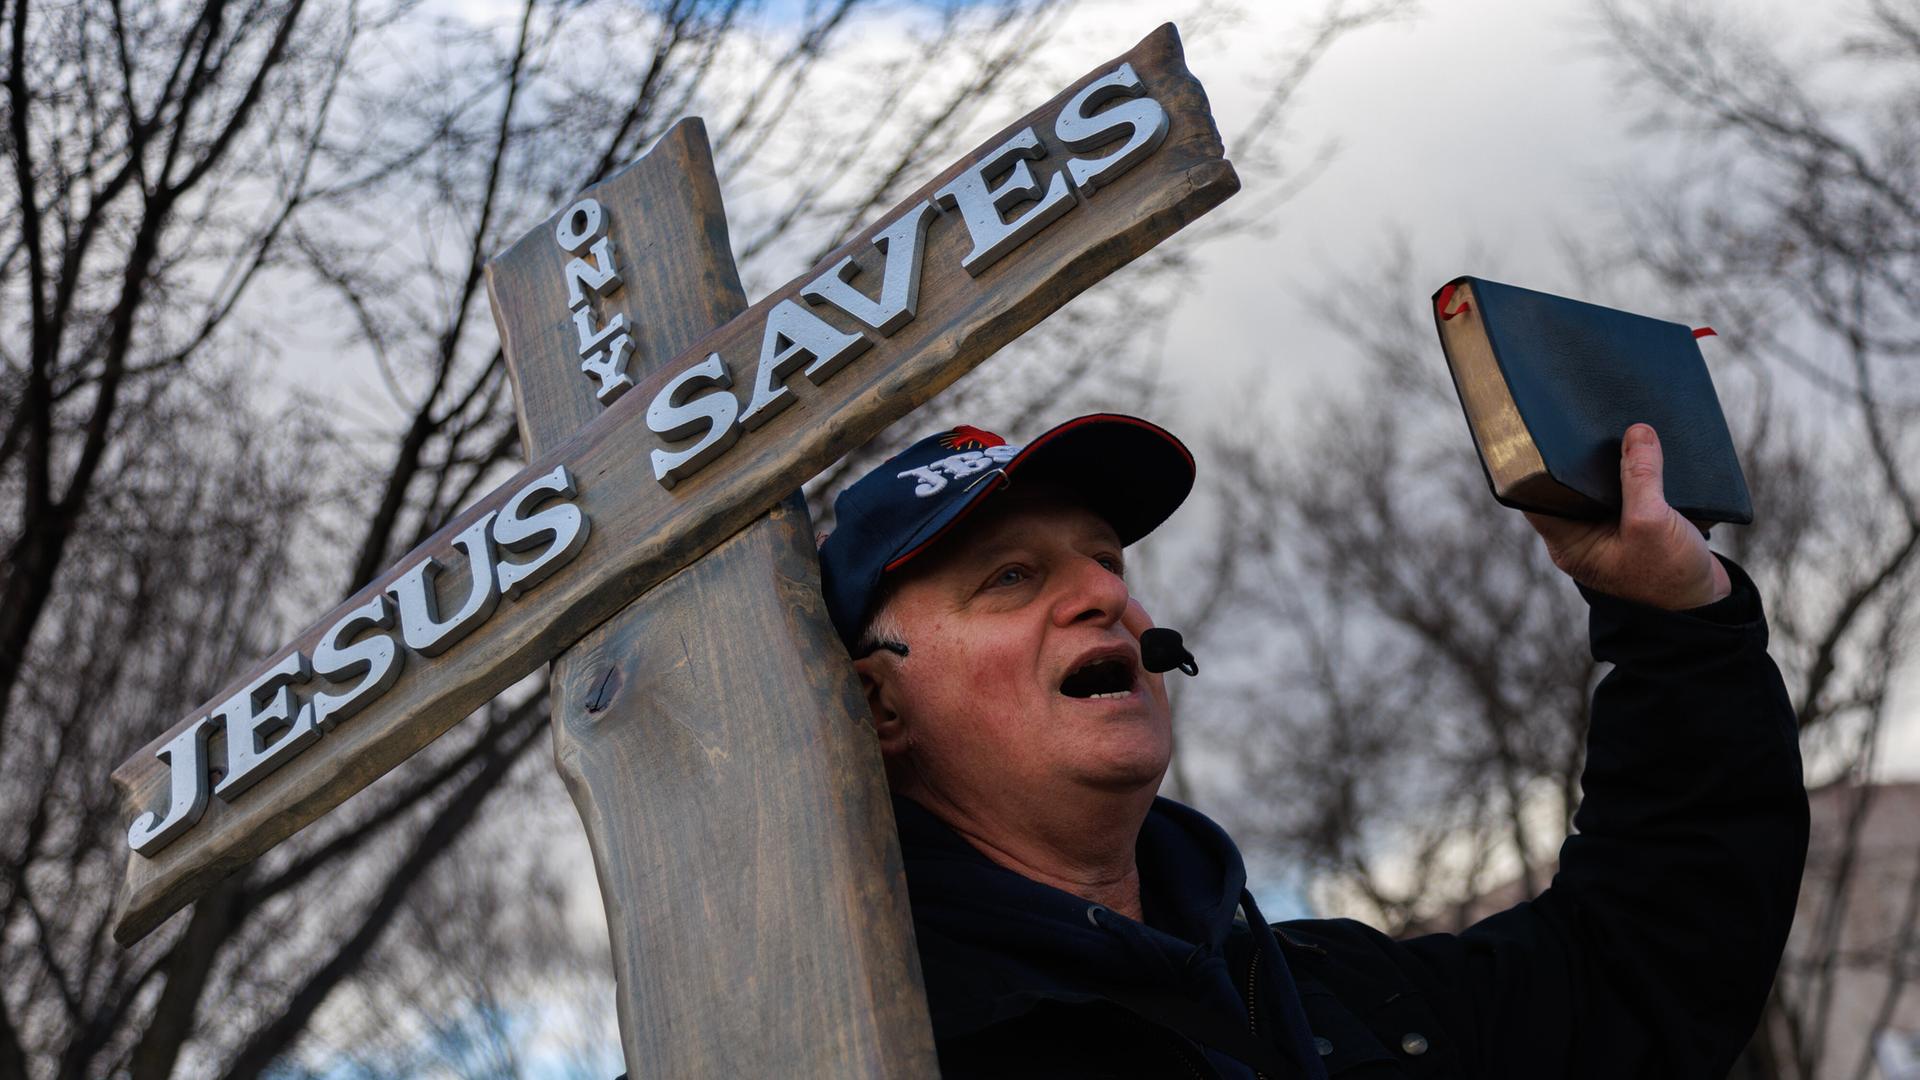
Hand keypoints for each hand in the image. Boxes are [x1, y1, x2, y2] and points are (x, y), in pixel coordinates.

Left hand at [1523, 423, 1731, 610]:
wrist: (1707, 606)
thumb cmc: (1669, 579)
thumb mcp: (1652, 523)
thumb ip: (1641, 478)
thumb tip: (1637, 432)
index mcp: (1569, 542)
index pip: (1535, 497)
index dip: (1535, 465)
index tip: (1545, 434)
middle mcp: (1581, 536)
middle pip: (1570, 486)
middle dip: (1582, 457)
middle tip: (1589, 421)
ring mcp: (1607, 532)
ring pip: (1602, 486)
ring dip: (1615, 463)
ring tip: (1620, 429)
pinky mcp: (1633, 527)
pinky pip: (1628, 493)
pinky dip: (1638, 475)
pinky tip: (1647, 452)